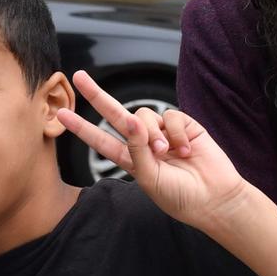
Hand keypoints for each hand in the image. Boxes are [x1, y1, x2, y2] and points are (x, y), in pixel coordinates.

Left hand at [57, 70, 257, 232]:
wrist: (215, 198)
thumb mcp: (150, 179)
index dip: (82, 128)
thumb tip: (130, 120)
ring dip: (152, 133)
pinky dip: (175, 131)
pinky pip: (171, 116)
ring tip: (167, 153)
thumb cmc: (180, 196)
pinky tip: (186, 149)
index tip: (62, 115)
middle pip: (116, 114)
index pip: (101, 140)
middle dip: (97, 95)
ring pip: (145, 114)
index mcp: (131, 160)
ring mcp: (163, 132)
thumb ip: (137, 150)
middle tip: (79, 76)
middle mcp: (144, 143)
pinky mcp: (184, 125)